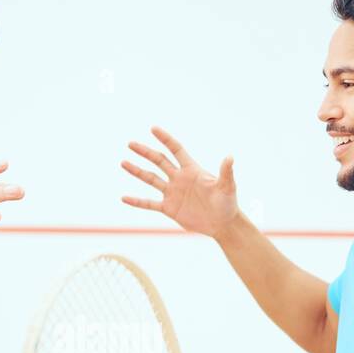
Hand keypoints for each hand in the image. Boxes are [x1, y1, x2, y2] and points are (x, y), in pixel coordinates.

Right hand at [121, 126, 239, 239]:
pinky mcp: (169, 208)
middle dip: (145, 152)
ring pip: (151, 179)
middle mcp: (179, 178)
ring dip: (137, 171)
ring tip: (123, 162)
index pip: (176, 150)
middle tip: (130, 144)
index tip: (153, 129)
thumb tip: (230, 157)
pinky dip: (137, 201)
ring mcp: (172, 193)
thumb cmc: (228, 203)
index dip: (165, 139)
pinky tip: (124, 198)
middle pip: (159, 161)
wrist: (222, 224)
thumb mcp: (227, 187)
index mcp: (192, 170)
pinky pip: (149, 204)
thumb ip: (226, 172)